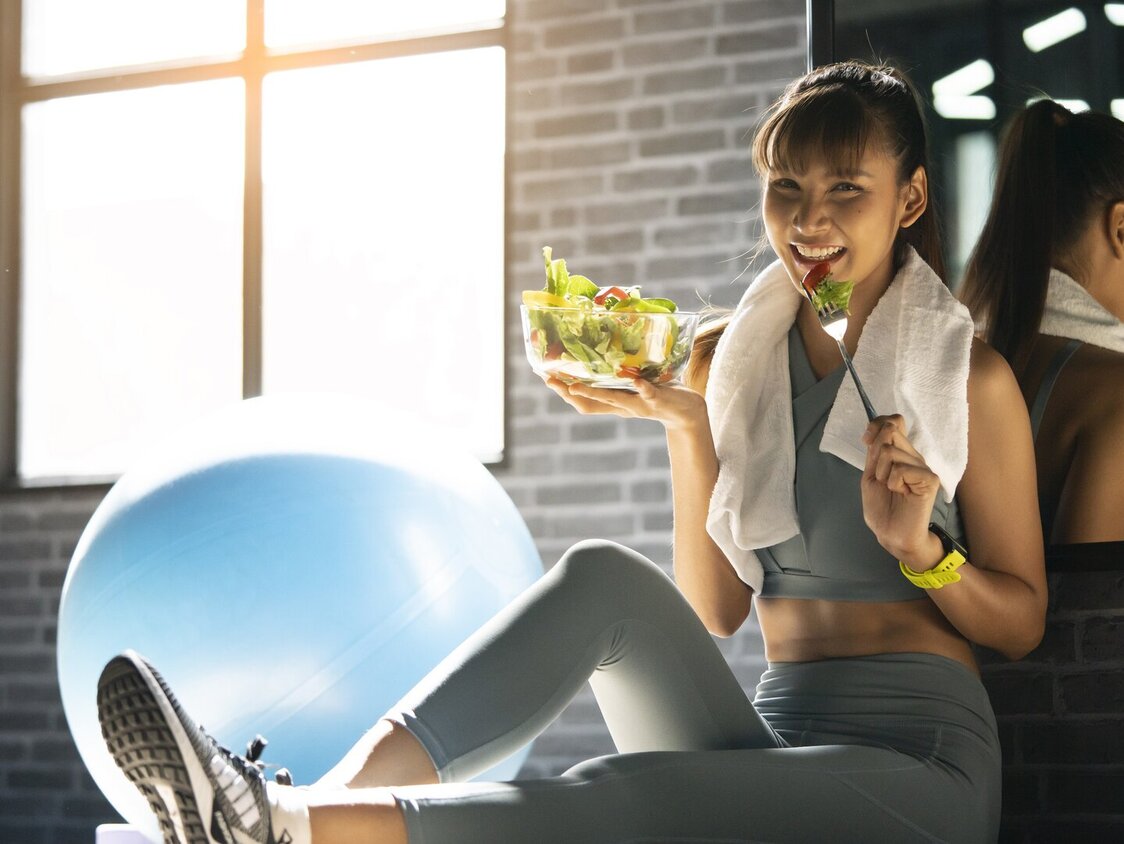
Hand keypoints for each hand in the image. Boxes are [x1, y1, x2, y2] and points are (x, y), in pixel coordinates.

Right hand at [542, 375, 707, 430]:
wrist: (689, 412)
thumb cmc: (659, 393)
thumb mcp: (635, 386)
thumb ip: (620, 375)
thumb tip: (603, 349)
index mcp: (615, 403)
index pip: (583, 401)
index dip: (563, 391)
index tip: (545, 376)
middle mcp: (623, 407)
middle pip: (591, 403)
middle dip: (569, 393)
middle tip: (550, 381)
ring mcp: (640, 405)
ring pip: (614, 401)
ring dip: (595, 393)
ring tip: (576, 387)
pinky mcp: (660, 400)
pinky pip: (650, 394)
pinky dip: (643, 390)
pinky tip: (636, 382)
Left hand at [860, 414, 941, 562]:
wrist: (891, 533)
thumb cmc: (882, 507)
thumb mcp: (870, 474)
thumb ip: (875, 452)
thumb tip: (879, 428)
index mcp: (900, 453)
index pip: (895, 421)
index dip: (878, 424)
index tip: (866, 439)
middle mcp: (913, 456)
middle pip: (891, 432)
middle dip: (875, 454)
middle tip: (880, 476)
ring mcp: (923, 466)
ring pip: (891, 451)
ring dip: (882, 473)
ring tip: (891, 488)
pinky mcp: (929, 479)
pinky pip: (901, 469)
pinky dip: (893, 483)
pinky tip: (901, 493)